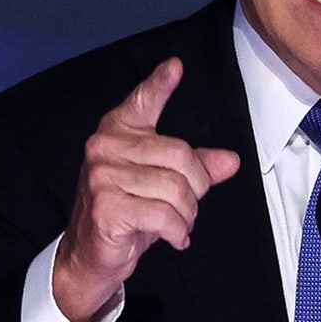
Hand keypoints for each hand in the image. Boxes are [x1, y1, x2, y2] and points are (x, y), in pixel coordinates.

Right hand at [52, 57, 240, 321]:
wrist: (90, 255)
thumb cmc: (128, 212)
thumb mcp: (162, 185)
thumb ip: (196, 168)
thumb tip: (230, 161)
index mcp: (118, 131)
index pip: (142, 101)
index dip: (160, 84)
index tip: (176, 67)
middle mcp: (104, 146)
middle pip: (180, 155)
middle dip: (196, 187)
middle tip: (190, 207)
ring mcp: (102, 176)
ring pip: (175, 188)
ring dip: (188, 214)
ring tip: (180, 224)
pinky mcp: (106, 206)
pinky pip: (164, 215)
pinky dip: (177, 231)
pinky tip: (174, 237)